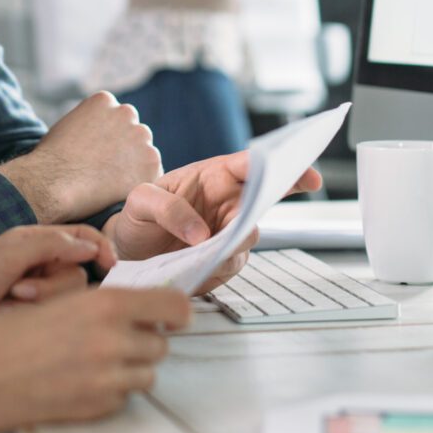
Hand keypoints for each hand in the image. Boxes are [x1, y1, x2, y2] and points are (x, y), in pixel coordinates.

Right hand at [0, 92, 160, 222]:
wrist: (52, 184)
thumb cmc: (51, 161)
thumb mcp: (67, 127)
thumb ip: (90, 123)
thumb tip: (99, 132)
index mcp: (104, 100)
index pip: (117, 117)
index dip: (110, 138)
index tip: (99, 154)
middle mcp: (126, 113)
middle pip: (135, 132)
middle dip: (126, 149)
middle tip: (107, 171)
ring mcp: (141, 137)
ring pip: (145, 153)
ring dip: (135, 165)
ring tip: (110, 183)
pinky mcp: (151, 163)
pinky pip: (152, 173)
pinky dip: (140, 183)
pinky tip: (119, 192)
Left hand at [0, 226, 114, 335]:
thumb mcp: (9, 255)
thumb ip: (51, 244)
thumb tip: (90, 248)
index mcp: (35, 243)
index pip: (84, 239)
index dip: (102, 249)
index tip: (111, 266)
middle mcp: (38, 268)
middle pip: (78, 277)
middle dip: (49, 288)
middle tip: (16, 291)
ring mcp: (34, 297)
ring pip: (67, 304)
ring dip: (34, 306)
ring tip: (2, 308)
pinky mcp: (29, 323)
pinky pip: (51, 323)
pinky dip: (26, 321)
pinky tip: (0, 321)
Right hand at [0, 287, 193, 427]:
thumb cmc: (11, 332)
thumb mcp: (61, 302)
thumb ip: (106, 305)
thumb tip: (147, 310)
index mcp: (106, 304)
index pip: (174, 307)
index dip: (178, 313)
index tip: (174, 318)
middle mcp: (114, 340)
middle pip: (160, 344)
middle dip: (144, 342)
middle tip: (115, 341)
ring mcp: (107, 379)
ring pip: (147, 375)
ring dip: (130, 369)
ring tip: (95, 363)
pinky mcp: (96, 408)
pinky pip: (123, 399)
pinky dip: (110, 392)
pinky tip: (79, 383)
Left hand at [103, 150, 324, 293]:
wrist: (129, 250)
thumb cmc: (138, 216)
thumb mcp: (139, 202)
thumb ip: (166, 208)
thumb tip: (200, 234)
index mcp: (213, 176)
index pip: (251, 165)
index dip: (279, 166)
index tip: (303, 172)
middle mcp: (228, 202)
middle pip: (261, 200)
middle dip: (269, 206)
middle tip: (254, 215)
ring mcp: (227, 232)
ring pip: (248, 236)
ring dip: (234, 243)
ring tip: (211, 250)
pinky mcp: (223, 261)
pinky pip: (231, 264)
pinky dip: (220, 267)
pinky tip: (202, 267)